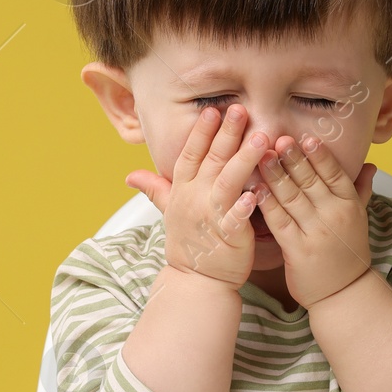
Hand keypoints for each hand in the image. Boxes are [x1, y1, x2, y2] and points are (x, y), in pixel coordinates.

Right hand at [124, 105, 270, 288]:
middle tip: (240, 110)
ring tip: (261, 139)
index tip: (212, 111)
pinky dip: (245, 205)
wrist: (195, 282)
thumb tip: (130, 175)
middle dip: (226, 133)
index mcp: (183, 190)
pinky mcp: (229, 236)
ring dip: (244, 159)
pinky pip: (236, 217)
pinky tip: (258, 192)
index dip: (200, 133)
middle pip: (212, 160)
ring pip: (228, 181)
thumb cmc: (188, 245)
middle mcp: (195, 199)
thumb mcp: (168, 211)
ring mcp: (211, 217)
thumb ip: (154, 189)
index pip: (190, 155)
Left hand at [255, 132, 376, 307]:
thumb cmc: (347, 252)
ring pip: (292, 197)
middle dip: (293, 158)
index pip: (334, 173)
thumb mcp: (359, 218)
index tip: (306, 137)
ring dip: (275, 175)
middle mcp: (334, 215)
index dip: (319, 155)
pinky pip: (279, 221)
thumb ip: (361, 189)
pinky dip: (267, 203)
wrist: (344, 292)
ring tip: (261, 155)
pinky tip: (255, 188)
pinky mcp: (297, 250)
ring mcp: (316, 233)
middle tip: (277, 138)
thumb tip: (372, 164)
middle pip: (310, 181)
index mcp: (349, 204)